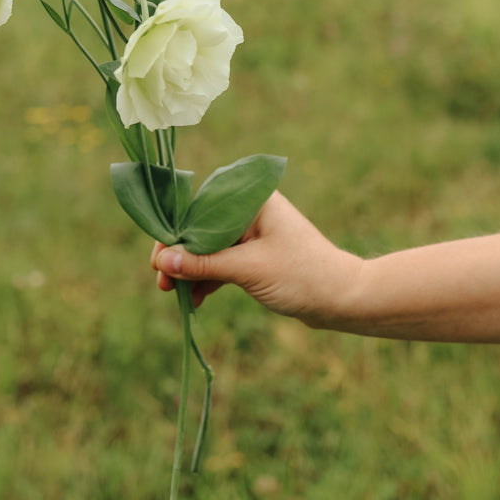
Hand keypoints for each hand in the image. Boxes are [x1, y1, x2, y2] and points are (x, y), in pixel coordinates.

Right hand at [151, 191, 360, 326]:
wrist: (342, 300)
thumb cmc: (300, 274)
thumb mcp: (247, 269)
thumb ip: (203, 263)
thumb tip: (162, 260)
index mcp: (252, 198)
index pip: (201, 208)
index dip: (175, 232)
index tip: (157, 258)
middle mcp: (251, 210)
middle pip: (201, 229)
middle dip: (180, 255)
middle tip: (161, 281)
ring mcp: (253, 234)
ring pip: (210, 248)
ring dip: (191, 270)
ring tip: (172, 294)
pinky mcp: (256, 256)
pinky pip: (223, 263)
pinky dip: (209, 279)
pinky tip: (194, 300)